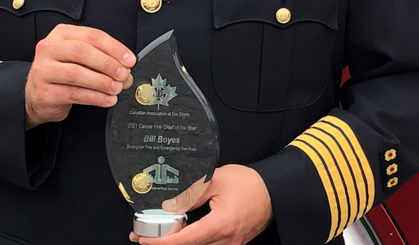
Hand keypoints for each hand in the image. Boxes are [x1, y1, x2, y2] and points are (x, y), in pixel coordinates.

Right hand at [24, 24, 134, 128]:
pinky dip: (95, 97)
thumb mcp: (79, 57)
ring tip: (116, 88)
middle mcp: (49, 49)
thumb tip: (126, 68)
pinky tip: (107, 99)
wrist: (36, 95)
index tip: (129, 59)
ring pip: (76, 74)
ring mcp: (43, 71)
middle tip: (123, 74)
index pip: (92, 36)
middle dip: (107, 64)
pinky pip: (73, 94)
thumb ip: (102, 57)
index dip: (114, 47)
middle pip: (82, 52)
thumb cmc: (63, 71)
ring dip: (102, 82)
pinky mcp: (44, 92)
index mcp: (62, 34)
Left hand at [131, 165, 272, 244]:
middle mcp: (225, 241)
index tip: (144, 239)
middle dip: (164, 243)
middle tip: (145, 234)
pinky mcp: (231, 244)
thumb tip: (169, 204)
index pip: (184, 240)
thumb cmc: (250, 184)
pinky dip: (192, 240)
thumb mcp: (217, 180)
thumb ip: (192, 193)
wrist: (274, 191)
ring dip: (178, 242)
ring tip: (163, 230)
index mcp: (221, 225)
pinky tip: (183, 231)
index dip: (161, 242)